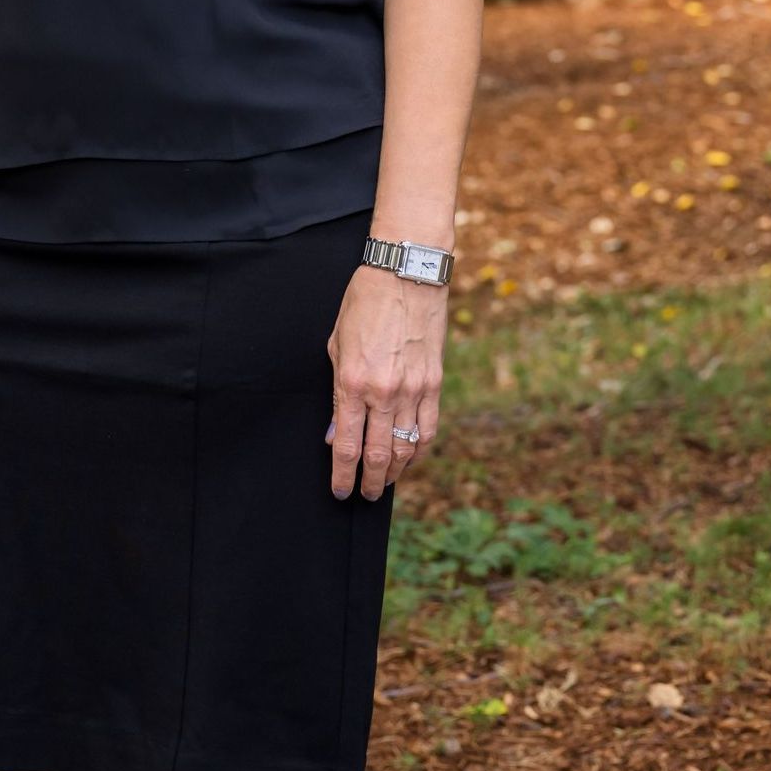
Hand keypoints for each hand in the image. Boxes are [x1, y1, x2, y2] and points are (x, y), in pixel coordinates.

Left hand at [324, 264, 445, 502]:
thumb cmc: (364, 303)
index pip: (346, 445)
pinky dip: (418, 452)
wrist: (406, 275)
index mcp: (353, 382)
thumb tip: (336, 433)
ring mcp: (413, 390)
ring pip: (404, 449)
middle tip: (362, 494)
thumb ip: (337, 393)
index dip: (342, 475)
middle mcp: (384, 392)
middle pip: (376, 455)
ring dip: (392, 473)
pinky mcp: (434, 384)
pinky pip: (428, 431)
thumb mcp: (337, 344)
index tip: (339, 490)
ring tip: (382, 482)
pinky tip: (408, 460)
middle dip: (368, 482)